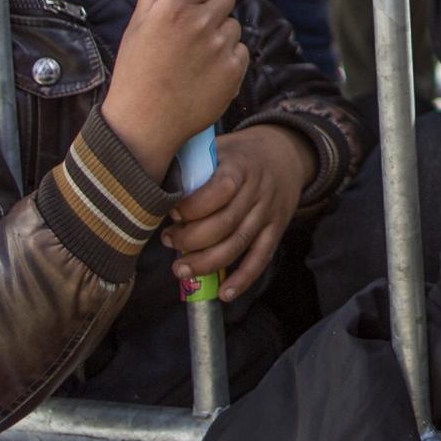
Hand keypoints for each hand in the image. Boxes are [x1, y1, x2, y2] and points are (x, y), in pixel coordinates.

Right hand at [103, 0, 248, 180]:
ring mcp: (220, 48)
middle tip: (193, 25)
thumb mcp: (137, 24)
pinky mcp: (234, 71)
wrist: (145, 123)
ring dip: (219, 33)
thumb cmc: (136, 71)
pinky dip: (227, 57)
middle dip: (212, 4)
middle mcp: (200, 24)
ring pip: (233, 24)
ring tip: (193, 55)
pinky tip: (204, 72)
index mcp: (173, 7)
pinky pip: (240, 50)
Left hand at [161, 126, 315, 301]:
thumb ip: (193, 165)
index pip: (218, 191)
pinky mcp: (276, 230)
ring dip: (207, 263)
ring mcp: (268, 213)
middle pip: (225, 224)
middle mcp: (257, 191)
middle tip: (169, 242)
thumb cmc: (239, 154)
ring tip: (181, 269)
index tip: (171, 212)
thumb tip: (155, 188)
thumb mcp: (218, 147)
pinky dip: (243, 279)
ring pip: (238, 244)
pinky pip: (261, 258)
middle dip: (191, 240)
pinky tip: (224, 293)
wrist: (285, 154)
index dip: (192, 207)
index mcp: (240, 166)